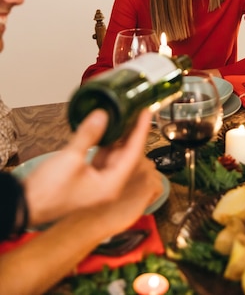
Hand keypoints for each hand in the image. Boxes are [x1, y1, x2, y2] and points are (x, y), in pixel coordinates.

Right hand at [25, 108, 157, 225]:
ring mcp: (99, 184)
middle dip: (132, 132)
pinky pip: (104, 159)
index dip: (140, 131)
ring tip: (125, 116)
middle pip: (127, 154)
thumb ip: (89, 135)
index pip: (133, 153)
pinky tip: (108, 130)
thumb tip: (102, 115)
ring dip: (119, 137)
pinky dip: (106, 144)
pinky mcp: (89, 180)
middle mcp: (109, 186)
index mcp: (111, 186)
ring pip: (115, 156)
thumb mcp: (70, 158)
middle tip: (137, 111)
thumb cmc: (47, 192)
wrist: (26, 206)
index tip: (146, 113)